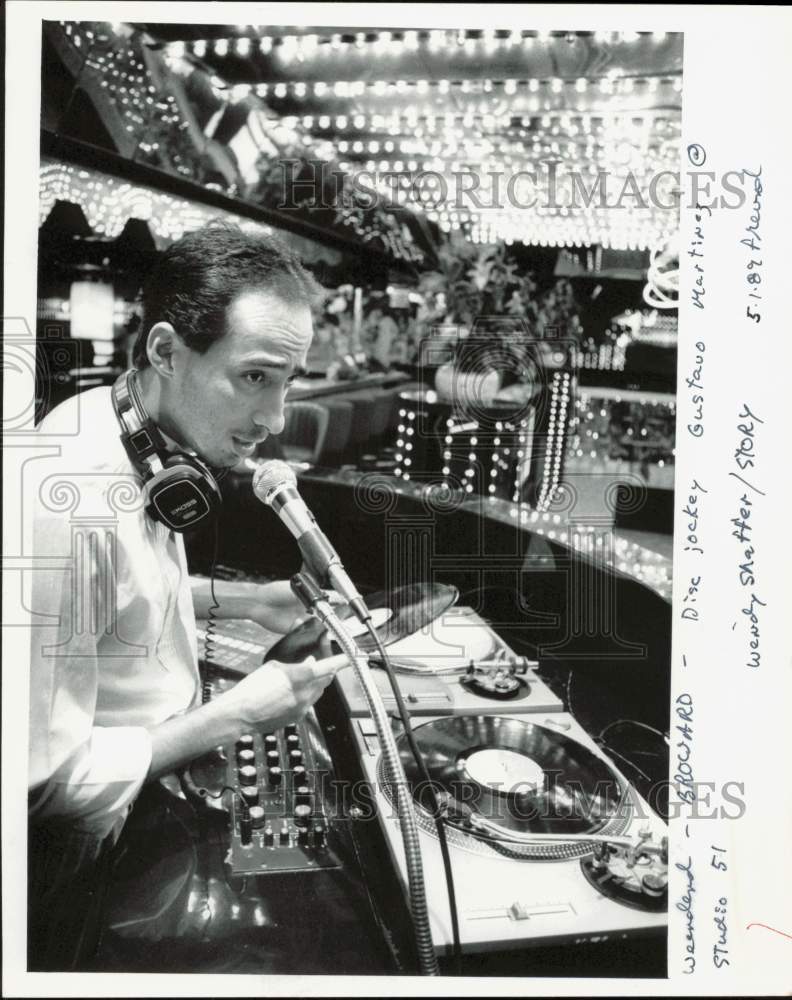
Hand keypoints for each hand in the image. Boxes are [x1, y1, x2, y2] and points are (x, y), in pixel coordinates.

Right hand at [224, 653, 347, 731]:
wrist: (240, 714)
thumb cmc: (252, 689)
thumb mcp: (273, 667)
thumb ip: (295, 664)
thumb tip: (309, 662)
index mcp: (299, 677)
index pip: (328, 666)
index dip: (342, 660)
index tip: (351, 656)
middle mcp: (305, 694)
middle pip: (326, 679)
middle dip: (326, 669)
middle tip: (319, 659)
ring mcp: (302, 708)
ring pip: (319, 691)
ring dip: (316, 681)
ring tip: (304, 674)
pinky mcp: (298, 717)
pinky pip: (309, 702)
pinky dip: (307, 694)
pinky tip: (295, 690)